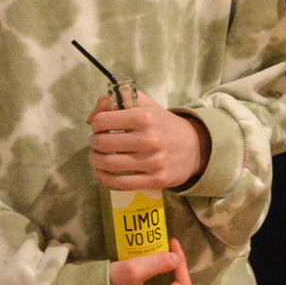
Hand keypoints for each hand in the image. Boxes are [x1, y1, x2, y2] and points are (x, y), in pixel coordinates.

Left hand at [88, 91, 206, 190]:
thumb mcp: (145, 104)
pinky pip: (121, 184)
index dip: (96, 124)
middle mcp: (148, 139)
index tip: (99, 127)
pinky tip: (102, 173)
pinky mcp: (155, 181)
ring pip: (109, 165)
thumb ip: (117, 100)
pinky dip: (104, 179)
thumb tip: (90, 119)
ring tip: (96, 158)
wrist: (195, 147)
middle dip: (93, 143)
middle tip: (95, 143)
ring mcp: (153, 162)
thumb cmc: (163, 123)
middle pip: (102, 144)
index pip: (103, 121)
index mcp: (144, 117)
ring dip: (95, 161)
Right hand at [109, 239, 191, 284]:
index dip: (181, 263)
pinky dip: (156, 279)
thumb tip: (175, 258)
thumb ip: (158, 263)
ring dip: (164, 271)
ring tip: (160, 252)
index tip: (172, 243)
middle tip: (167, 246)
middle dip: (173, 267)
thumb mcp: (134, 270)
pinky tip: (150, 266)